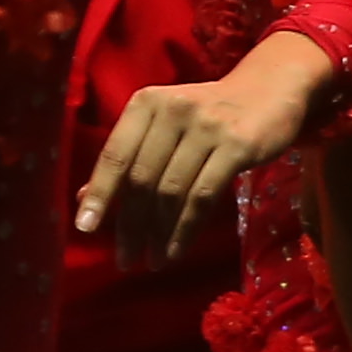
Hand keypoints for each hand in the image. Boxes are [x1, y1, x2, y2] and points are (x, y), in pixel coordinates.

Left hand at [77, 36, 330, 266]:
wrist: (268, 90)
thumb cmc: (206, 113)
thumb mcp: (163, 124)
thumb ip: (128, 156)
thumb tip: (83, 196)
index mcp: (145, 103)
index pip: (114, 154)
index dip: (98, 193)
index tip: (84, 227)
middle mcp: (171, 110)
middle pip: (141, 178)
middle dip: (130, 224)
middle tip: (124, 259)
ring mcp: (206, 127)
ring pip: (172, 191)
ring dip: (159, 233)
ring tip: (152, 261)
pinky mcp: (238, 146)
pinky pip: (204, 196)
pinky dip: (186, 228)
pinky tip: (177, 250)